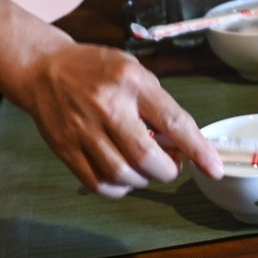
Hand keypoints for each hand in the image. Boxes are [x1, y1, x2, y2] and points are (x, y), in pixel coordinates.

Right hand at [13, 39, 221, 196]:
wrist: (43, 69)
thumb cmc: (96, 68)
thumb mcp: (133, 71)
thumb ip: (157, 103)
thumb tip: (180, 142)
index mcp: (132, 82)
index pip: (173, 121)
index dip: (197, 149)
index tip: (214, 168)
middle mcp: (108, 107)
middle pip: (146, 156)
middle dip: (167, 170)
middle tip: (170, 165)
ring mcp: (84, 130)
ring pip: (123, 175)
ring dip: (143, 180)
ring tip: (145, 169)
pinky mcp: (66, 149)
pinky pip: (98, 184)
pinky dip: (118, 189)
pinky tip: (123, 178)